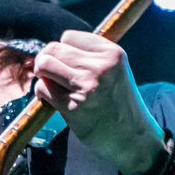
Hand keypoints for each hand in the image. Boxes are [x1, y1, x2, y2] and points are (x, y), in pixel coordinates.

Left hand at [31, 30, 165, 174]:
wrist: (132, 138)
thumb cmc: (118, 103)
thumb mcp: (115, 71)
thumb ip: (89, 57)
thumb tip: (50, 50)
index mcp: (112, 54)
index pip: (68, 37)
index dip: (63, 50)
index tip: (67, 63)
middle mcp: (100, 68)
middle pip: (53, 49)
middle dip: (46, 60)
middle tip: (51, 74)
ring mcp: (86, 87)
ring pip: (44, 65)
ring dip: (42, 75)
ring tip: (52, 84)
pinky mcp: (73, 107)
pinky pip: (43, 89)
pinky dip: (43, 94)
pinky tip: (55, 100)